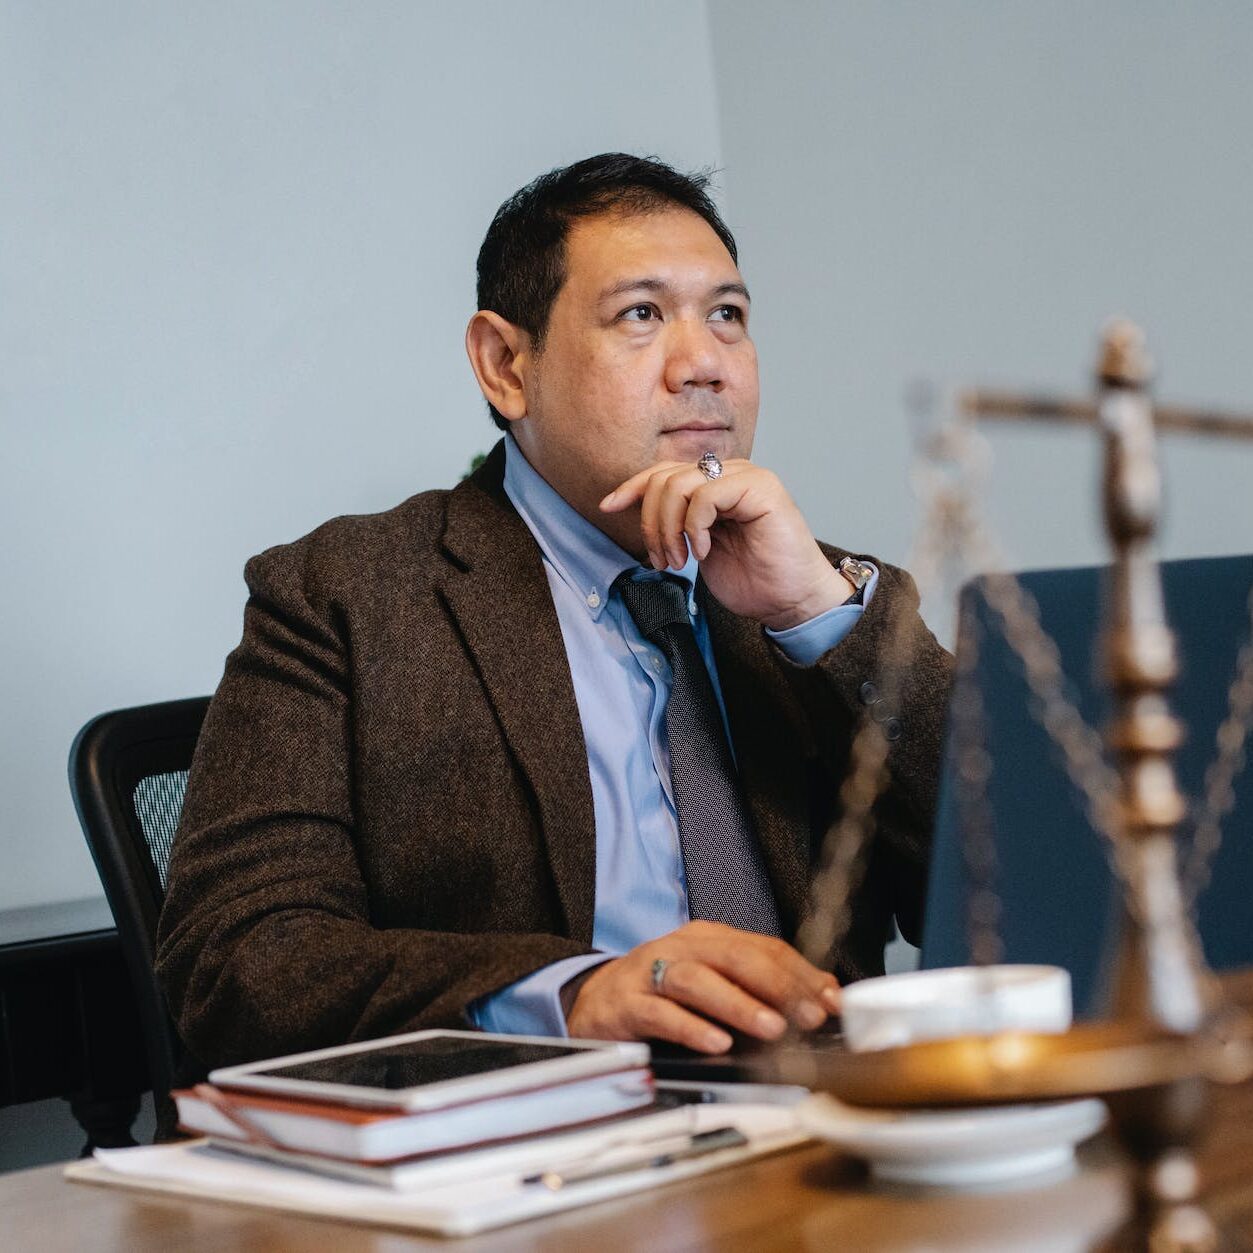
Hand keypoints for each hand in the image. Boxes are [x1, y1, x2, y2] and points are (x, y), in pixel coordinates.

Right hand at [565, 920, 841, 1051]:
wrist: (595, 1001)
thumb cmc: (664, 993)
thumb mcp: (714, 983)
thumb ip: (759, 988)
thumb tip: (819, 998)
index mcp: (709, 939)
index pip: (763, 947)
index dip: (800, 973)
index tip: (830, 1000)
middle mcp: (683, 948)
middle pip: (734, 957)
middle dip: (777, 987)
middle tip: (809, 1015)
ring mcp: (652, 973)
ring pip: (698, 981)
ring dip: (739, 1005)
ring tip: (771, 1029)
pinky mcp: (627, 1004)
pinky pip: (661, 1013)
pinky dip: (691, 1028)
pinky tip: (716, 1044)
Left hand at [600, 459, 853, 630]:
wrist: (793, 601)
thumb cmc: (753, 580)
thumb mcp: (698, 549)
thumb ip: (677, 524)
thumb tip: (638, 511)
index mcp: (714, 485)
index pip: (663, 472)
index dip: (632, 488)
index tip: (608, 507)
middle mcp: (730, 473)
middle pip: (664, 477)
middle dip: (650, 522)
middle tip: (662, 560)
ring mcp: (746, 477)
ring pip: (679, 484)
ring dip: (668, 528)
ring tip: (679, 561)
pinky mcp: (761, 488)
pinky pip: (706, 495)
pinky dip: (695, 527)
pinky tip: (703, 552)